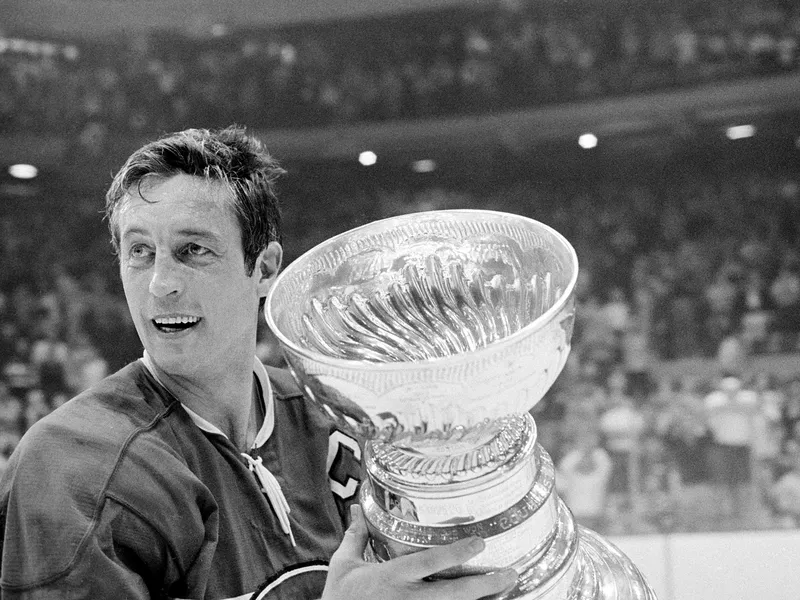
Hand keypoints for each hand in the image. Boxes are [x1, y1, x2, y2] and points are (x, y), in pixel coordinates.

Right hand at [321, 505, 517, 599]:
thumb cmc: (339, 598)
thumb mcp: (343, 565)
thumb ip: (357, 538)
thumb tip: (358, 510)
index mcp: (389, 577)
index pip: (427, 562)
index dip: (454, 553)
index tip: (480, 542)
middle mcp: (405, 599)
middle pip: (452, 594)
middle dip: (484, 585)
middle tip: (510, 573)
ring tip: (508, 590)